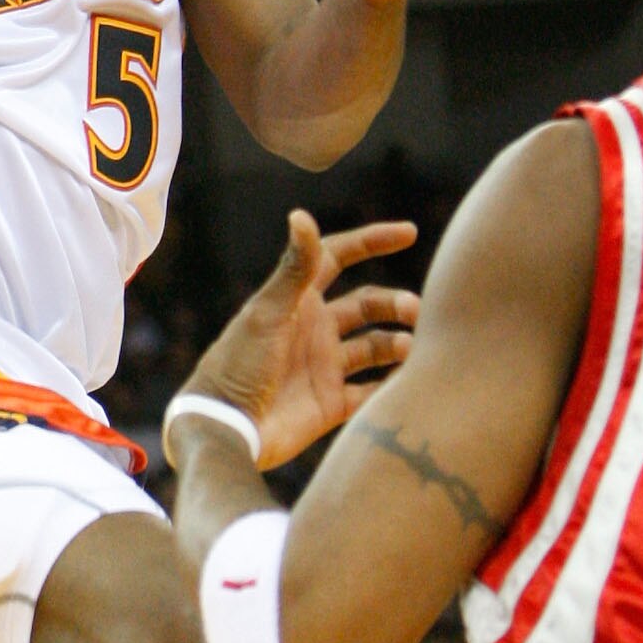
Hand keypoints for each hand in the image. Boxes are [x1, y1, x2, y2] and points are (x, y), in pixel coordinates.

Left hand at [182, 212, 418, 467]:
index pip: (339, 257)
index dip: (371, 241)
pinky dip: (393, 385)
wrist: (226, 428)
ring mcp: (324, 367)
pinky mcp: (330, 404)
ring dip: (398, 343)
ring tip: (411, 348)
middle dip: (395, 304)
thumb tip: (302, 214)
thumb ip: (294, 268)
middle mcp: (314, 330)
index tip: (409, 233)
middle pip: (367, 305)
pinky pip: (372, 391)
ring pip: (376, 346)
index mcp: (297, 301)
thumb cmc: (239, 363)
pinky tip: (409, 379)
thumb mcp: (268, 312)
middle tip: (416, 311)